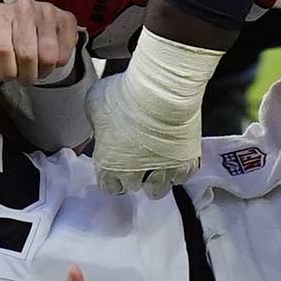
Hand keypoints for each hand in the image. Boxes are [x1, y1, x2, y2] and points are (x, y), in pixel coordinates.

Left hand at [0, 0, 77, 84]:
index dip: (6, 71)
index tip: (8, 75)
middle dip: (26, 75)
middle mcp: (23, 8)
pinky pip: (64, 55)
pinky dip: (57, 63)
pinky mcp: (66, 19)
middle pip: (27, 55)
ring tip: (37, 68)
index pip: (1, 50)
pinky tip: (49, 56)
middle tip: (24, 75)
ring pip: (48, 57)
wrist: (25, 21)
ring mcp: (46, 12)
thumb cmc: (6, 36)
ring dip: (42, 71)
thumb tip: (0, 70)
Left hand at [86, 72, 199, 198]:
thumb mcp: (95, 103)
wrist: (161, 91)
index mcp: (109, 164)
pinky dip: (178, 170)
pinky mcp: (185, 162)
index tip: (113, 163)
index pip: (108, 185)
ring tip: (156, 165)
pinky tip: (175, 159)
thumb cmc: (126, 94)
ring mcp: (162, 170)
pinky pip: (182, 177)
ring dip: (155, 179)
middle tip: (135, 158)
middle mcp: (135, 173)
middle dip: (132, 175)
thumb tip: (99, 124)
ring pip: (158, 190)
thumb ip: (96, 122)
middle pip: (132, 186)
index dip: (111, 174)